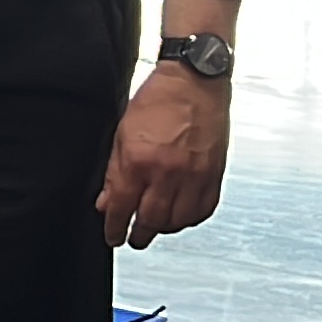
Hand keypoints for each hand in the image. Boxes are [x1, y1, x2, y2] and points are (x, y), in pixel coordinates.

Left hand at [100, 63, 229, 247]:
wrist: (195, 82)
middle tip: (132, 239)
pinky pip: (203, 210)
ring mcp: (195, 176)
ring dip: (164, 229)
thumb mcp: (122, 134)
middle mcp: (168, 172)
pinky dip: (190, 219)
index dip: (114, 228)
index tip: (112, 237)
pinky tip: (180, 217)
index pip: (122, 208)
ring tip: (154, 227)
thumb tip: (106, 202)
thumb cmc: (158, 101)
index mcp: (139, 160)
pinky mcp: (215, 175)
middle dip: (138, 235)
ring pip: (178, 221)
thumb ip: (114, 172)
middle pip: (151, 221)